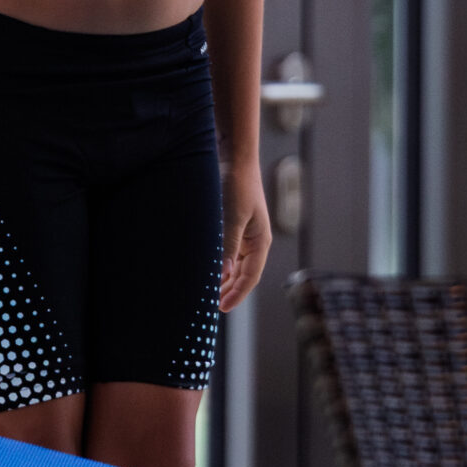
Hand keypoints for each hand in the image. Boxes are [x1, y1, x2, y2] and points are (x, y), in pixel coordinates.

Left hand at [218, 161, 270, 310]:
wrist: (234, 158)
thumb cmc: (237, 185)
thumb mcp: (232, 217)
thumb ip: (228, 245)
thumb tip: (223, 274)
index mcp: (260, 242)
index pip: (250, 277)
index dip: (236, 294)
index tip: (220, 308)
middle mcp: (254, 241)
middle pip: (242, 275)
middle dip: (228, 290)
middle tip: (208, 306)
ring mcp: (244, 235)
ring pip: (234, 266)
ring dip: (223, 279)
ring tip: (206, 293)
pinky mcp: (233, 227)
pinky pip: (227, 253)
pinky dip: (218, 264)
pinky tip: (206, 270)